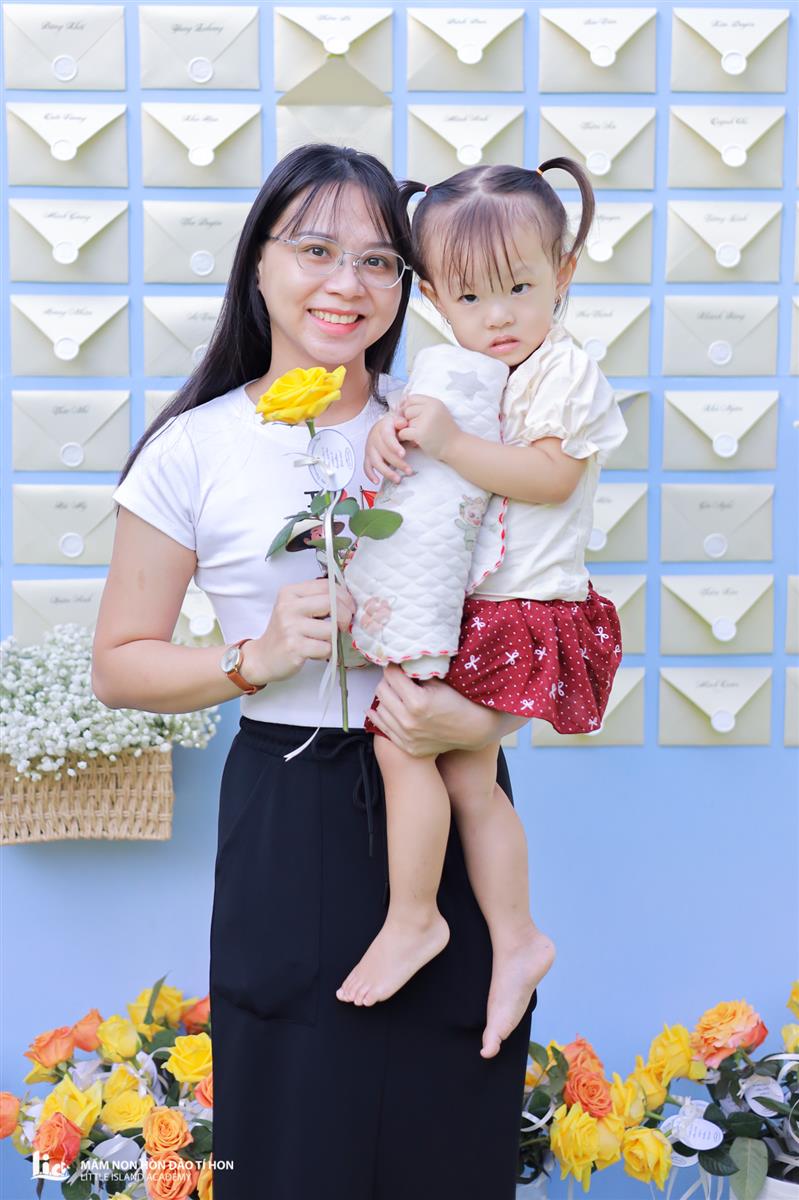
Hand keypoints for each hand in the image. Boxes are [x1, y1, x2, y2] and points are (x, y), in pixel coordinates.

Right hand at [240, 578, 354, 684]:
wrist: (263, 657)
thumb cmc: (285, 632)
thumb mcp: (295, 608)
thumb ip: (317, 600)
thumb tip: (348, 600)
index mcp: (290, 592)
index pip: (326, 586)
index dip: (344, 597)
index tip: (349, 608)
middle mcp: (288, 607)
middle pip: (331, 603)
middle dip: (345, 615)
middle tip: (345, 625)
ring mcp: (290, 627)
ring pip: (330, 628)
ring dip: (333, 638)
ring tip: (321, 641)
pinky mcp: (294, 647)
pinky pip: (325, 647)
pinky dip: (326, 652)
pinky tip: (314, 652)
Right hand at [364, 412, 413, 484]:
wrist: (384, 424)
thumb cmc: (394, 424)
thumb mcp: (399, 418)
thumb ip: (402, 421)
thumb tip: (403, 423)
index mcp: (383, 428)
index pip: (387, 438)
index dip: (394, 447)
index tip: (403, 454)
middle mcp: (374, 438)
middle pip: (383, 453)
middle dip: (397, 463)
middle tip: (408, 470)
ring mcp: (370, 448)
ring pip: (375, 462)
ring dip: (386, 472)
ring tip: (397, 479)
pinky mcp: (368, 456)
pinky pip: (366, 466)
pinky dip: (370, 474)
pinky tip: (376, 481)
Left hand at [369, 664, 520, 756]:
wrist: (473, 730)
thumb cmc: (458, 701)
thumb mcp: (438, 681)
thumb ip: (416, 672)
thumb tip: (398, 661)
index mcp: (417, 701)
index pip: (391, 675)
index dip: (393, 665)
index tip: (396, 663)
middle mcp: (408, 720)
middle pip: (381, 690)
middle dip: (388, 680)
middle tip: (396, 677)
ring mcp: (406, 736)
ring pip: (379, 708)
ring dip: (386, 698)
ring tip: (395, 693)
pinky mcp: (407, 746)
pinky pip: (382, 728)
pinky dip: (380, 716)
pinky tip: (381, 708)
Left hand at [397, 394, 459, 460]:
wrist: (456, 447)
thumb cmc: (444, 431)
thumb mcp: (435, 413)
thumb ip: (420, 408)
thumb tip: (397, 406)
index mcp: (434, 402)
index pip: (411, 398)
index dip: (408, 407)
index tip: (412, 417)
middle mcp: (430, 408)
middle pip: (406, 410)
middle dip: (408, 420)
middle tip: (419, 428)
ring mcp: (425, 421)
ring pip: (404, 422)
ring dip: (409, 430)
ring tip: (420, 435)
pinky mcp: (420, 433)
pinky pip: (403, 432)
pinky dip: (405, 438)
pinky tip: (414, 441)